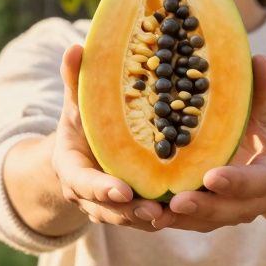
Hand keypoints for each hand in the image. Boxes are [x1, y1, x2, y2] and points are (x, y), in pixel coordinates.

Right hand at [52, 45, 177, 230]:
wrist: (80, 154)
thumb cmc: (81, 123)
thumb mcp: (76, 103)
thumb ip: (75, 80)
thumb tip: (76, 46)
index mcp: (73, 171)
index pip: (83, 184)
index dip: (101, 189)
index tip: (122, 190)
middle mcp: (90, 196)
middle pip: (110, 210)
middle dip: (132, 211)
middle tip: (157, 209)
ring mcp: (111, 208)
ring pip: (131, 218)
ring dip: (153, 218)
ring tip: (178, 211)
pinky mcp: (132, 211)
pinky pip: (148, 218)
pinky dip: (167, 215)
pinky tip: (192, 206)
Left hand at [165, 55, 265, 232]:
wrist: (263, 154)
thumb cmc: (258, 123)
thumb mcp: (260, 106)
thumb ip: (258, 88)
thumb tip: (258, 60)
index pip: (262, 180)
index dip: (238, 182)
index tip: (211, 176)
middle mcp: (261, 198)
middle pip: (234, 209)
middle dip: (205, 207)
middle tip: (176, 201)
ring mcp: (236, 211)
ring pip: (210, 221)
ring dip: (181, 220)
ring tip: (153, 213)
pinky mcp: (213, 216)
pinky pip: (192, 222)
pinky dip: (169, 219)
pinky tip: (144, 213)